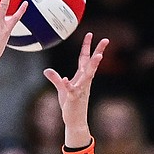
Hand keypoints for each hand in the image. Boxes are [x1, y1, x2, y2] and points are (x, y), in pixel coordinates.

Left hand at [43, 32, 108, 146]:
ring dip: (93, 66)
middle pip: (92, 63)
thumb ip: (55, 78)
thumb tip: (47, 70)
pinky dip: (68, 85)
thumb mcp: (61, 89)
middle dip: (99, 51)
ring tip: (99, 56)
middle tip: (106, 39)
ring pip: (88, 75)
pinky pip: (72, 90)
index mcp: (82, 77)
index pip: (85, 59)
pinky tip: (66, 79)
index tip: (90, 34)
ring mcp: (81, 89)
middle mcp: (84, 81)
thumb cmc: (70, 104)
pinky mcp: (74, 98)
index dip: (87, 46)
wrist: (74, 120)